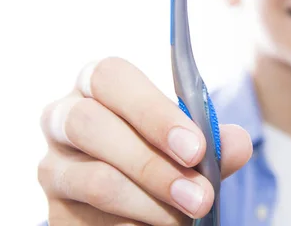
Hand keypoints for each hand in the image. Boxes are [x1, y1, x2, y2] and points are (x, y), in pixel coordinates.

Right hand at [38, 57, 251, 224]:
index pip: (112, 78)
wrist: (134, 192)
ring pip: (96, 181)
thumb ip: (211, 141)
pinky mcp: (55, 209)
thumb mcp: (187, 140)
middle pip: (93, 126)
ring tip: (188, 217)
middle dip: (154, 165)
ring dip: (151, 205)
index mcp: (96, 84)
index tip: (195, 149)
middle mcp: (63, 117)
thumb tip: (238, 144)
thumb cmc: (161, 150)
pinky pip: (92, 221)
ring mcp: (52, 165)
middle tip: (200, 196)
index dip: (153, 112)